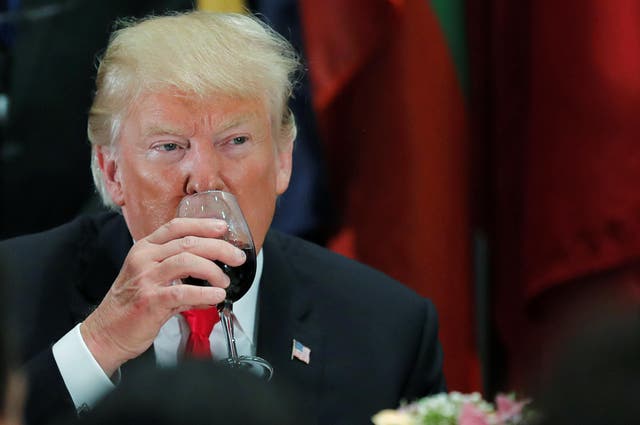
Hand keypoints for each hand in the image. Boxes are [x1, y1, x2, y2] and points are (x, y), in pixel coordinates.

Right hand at [81, 217, 246, 375]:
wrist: (107, 333)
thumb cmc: (131, 305)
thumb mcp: (151, 277)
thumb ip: (180, 272)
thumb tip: (213, 274)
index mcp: (145, 248)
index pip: (176, 226)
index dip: (202, 224)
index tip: (223, 228)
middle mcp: (144, 259)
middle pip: (188, 242)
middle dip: (219, 248)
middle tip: (237, 257)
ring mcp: (146, 279)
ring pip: (187, 262)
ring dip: (213, 270)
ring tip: (224, 282)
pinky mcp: (150, 300)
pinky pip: (183, 292)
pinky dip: (205, 293)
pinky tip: (216, 296)